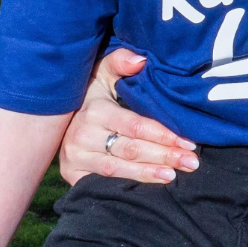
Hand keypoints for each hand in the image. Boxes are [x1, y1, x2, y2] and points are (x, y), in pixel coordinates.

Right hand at [57, 48, 199, 184]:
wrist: (56, 117)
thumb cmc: (91, 94)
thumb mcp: (102, 73)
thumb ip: (121, 62)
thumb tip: (141, 60)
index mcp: (95, 111)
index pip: (135, 126)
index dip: (163, 135)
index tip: (188, 142)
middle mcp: (82, 135)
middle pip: (131, 149)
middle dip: (164, 156)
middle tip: (191, 162)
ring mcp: (75, 157)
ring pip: (118, 169)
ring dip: (149, 174)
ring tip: (174, 175)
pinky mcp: (71, 174)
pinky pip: (102, 183)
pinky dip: (127, 185)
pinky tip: (149, 186)